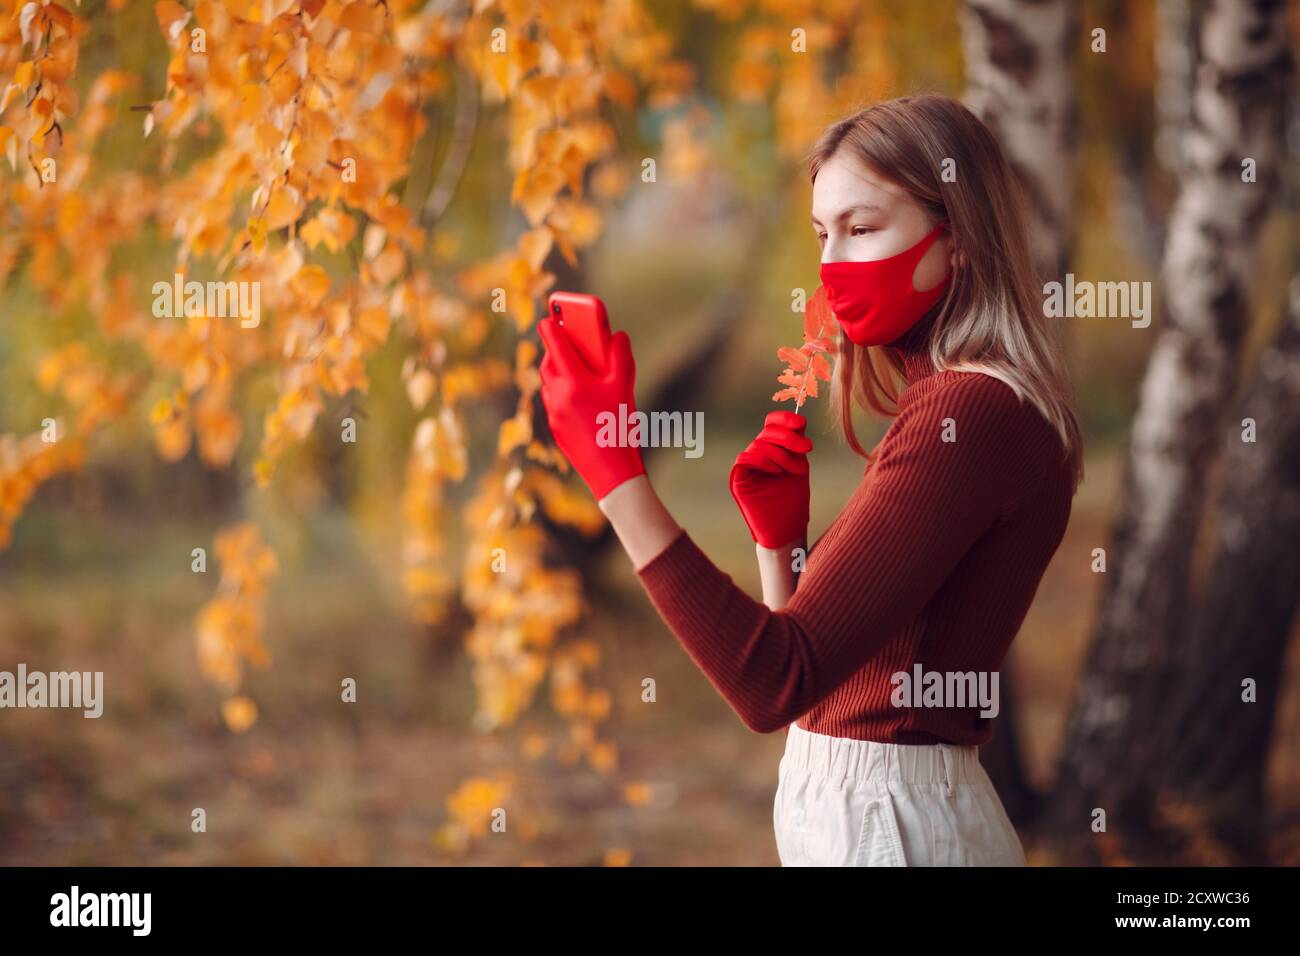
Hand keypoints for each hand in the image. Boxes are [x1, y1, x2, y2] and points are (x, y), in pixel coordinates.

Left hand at [537, 316, 646, 500]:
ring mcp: (555, 415)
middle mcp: (559, 397)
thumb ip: (621, 356)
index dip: (553, 327)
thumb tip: (617, 336)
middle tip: (565, 341)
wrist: (612, 473)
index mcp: (575, 382)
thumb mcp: (626, 387)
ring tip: (574, 368)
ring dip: (557, 373)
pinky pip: (554, 404)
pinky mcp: (556, 431)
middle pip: (548, 365)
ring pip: (549, 386)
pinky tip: (578, 397)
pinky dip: (561, 393)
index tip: (548, 316)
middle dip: (554, 351)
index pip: (558, 345)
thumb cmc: (621, 427)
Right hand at [729, 410, 811, 549]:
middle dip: (788, 437)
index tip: (801, 423)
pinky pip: (745, 459)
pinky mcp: (738, 479)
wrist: (787, 528)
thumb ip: (796, 445)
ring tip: (795, 470)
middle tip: (807, 448)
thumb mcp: (799, 466)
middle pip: (767, 432)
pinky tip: (776, 471)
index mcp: (772, 448)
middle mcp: (757, 454)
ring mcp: (747, 466)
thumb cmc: (793, 500)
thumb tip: (799, 419)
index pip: (772, 423)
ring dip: (780, 454)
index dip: (784, 419)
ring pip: (758, 445)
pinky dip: (762, 460)